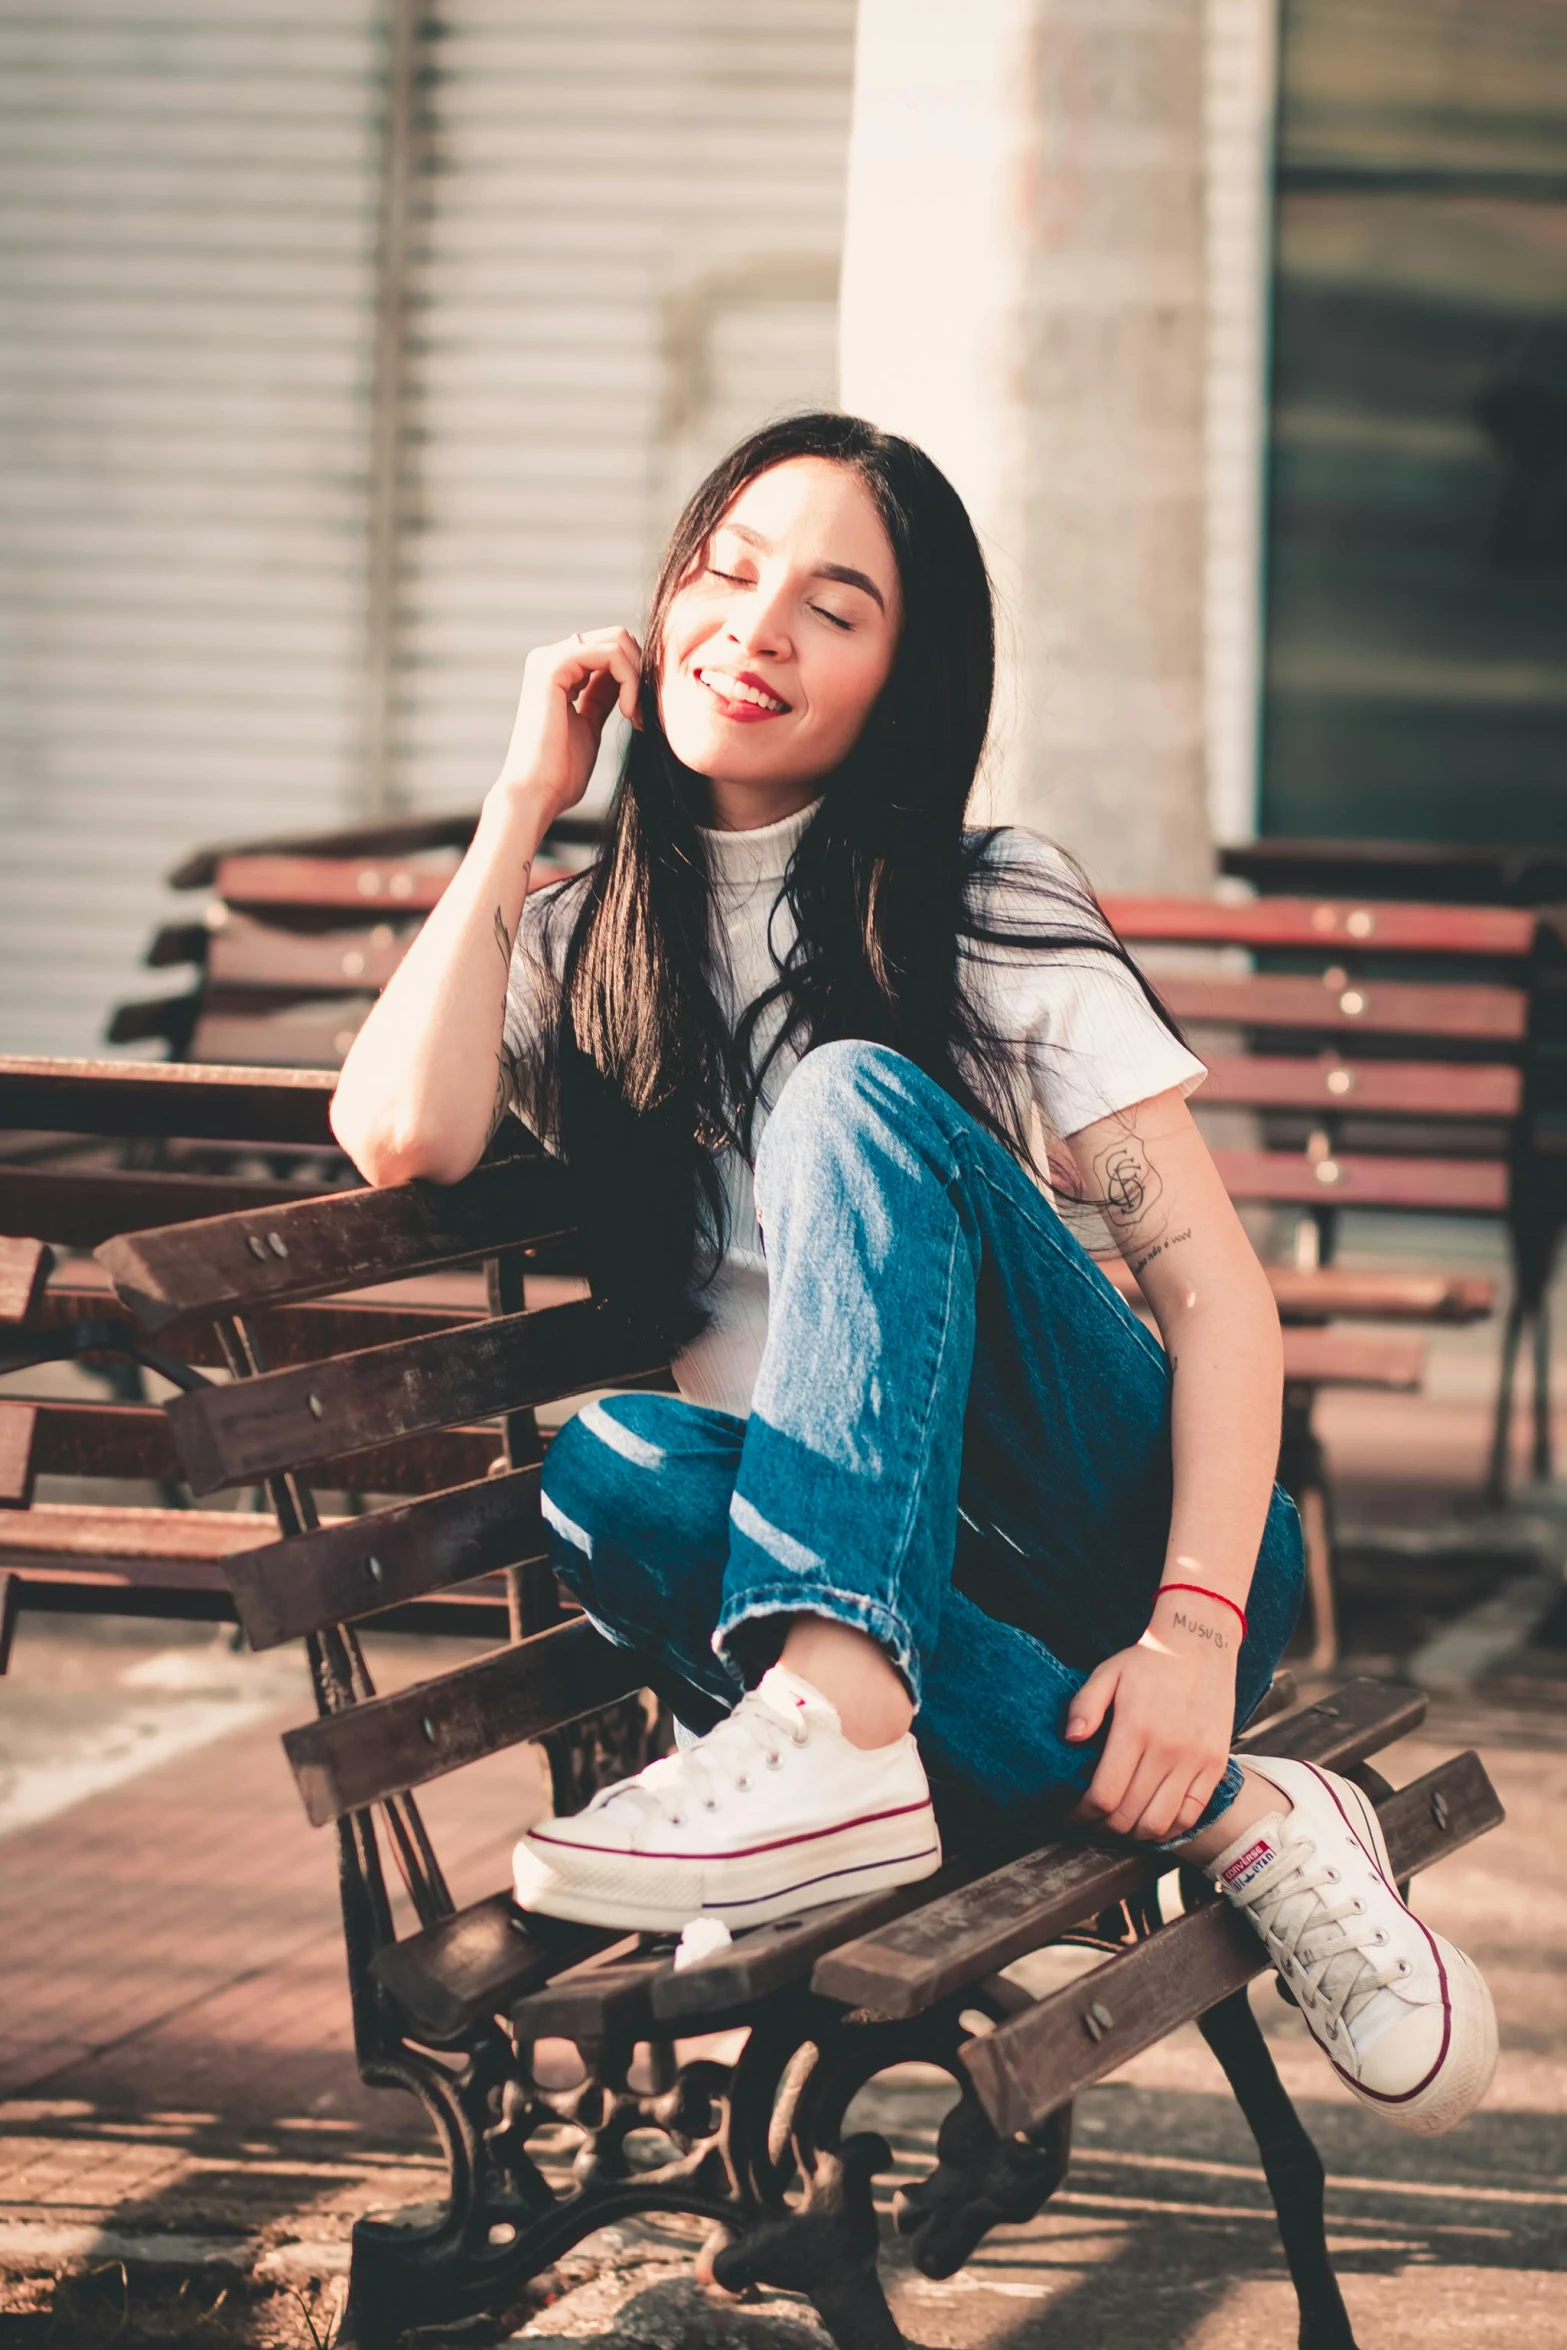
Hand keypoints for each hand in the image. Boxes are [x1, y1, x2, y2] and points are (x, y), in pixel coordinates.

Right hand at [494, 627, 643, 823]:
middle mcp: (550, 659)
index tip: (642, 714)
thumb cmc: (561, 772)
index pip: (610, 650)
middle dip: (641, 671)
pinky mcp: (552, 666)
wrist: (537, 793)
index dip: (636, 676)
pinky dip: (629, 679)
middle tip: (643, 712)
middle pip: (616, 638)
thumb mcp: (590, 725)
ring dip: (637, 678)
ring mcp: (548, 659)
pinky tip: (627, 710)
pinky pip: (609, 653)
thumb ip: (602, 696)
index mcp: (557, 672)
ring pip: (616, 641)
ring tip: (636, 715)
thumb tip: (624, 678)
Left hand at [1064, 1608, 1237, 1842]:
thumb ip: (1084, 1706)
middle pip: (1129, 1815)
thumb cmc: (1148, 1662)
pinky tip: (1150, 1822)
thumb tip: (1070, 1740)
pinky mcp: (1215, 1766)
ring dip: (1133, 1835)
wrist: (1201, 1646)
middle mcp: (1167, 1750)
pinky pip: (1191, 1815)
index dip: (1082, 1815)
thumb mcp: (1107, 1673)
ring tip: (1118, 1827)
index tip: (1071, 1816)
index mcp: (1135, 1728)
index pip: (1105, 1795)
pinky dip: (1168, 1829)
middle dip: (1102, 1828)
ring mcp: (1195, 1761)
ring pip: (1159, 1823)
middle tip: (1090, 1824)